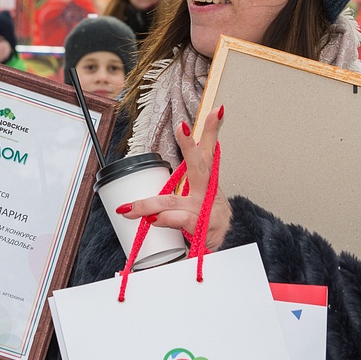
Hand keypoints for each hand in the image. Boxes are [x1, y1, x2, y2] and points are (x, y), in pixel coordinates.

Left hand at [117, 106, 232, 250]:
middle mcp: (208, 193)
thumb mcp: (196, 202)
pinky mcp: (203, 229)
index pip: (208, 153)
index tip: (215, 110)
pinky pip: (181, 221)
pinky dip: (165, 220)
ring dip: (150, 204)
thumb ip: (175, 192)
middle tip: (181, 127)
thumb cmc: (207, 222)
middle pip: (200, 165)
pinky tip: (153, 220)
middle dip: (189, 145)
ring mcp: (206, 211)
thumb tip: (148, 188)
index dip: (211, 131)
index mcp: (206, 183)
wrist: (227, 249)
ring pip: (175, 201)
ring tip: (132, 208)